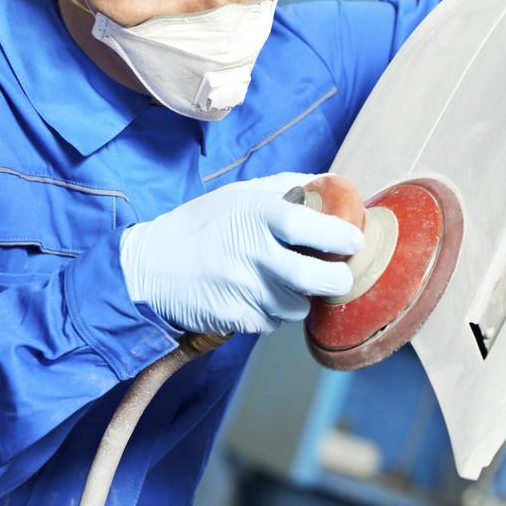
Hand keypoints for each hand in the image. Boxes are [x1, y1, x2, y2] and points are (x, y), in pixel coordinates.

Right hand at [120, 172, 360, 334]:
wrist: (150, 266)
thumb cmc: (201, 224)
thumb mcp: (238, 195)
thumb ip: (285, 188)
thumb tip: (329, 182)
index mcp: (255, 215)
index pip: (308, 225)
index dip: (339, 234)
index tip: (354, 238)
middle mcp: (251, 252)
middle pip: (313, 278)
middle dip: (337, 280)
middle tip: (339, 275)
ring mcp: (242, 288)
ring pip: (297, 306)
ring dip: (300, 299)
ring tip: (285, 283)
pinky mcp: (235, 317)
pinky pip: (272, 323)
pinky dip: (273, 313)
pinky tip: (257, 296)